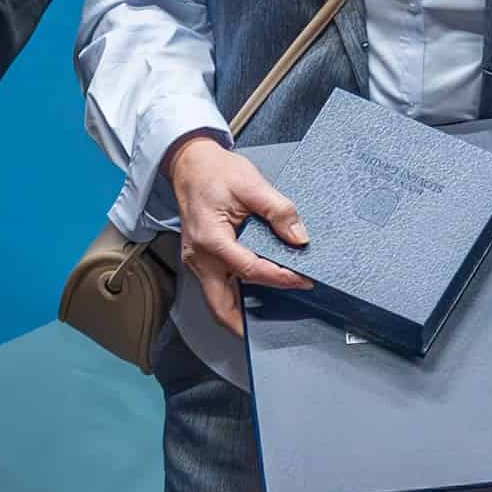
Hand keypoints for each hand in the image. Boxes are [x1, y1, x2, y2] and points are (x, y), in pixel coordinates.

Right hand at [164, 133, 312, 335]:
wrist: (189, 163)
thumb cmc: (213, 171)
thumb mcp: (251, 184)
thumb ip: (278, 210)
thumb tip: (298, 236)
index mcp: (211, 239)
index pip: (250, 270)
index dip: (280, 278)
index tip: (302, 279)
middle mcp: (199, 257)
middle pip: (220, 307)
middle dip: (245, 324)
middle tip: (275, 329)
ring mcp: (196, 261)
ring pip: (217, 302)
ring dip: (240, 313)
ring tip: (268, 316)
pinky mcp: (201, 259)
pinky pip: (216, 287)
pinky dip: (235, 297)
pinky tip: (254, 295)